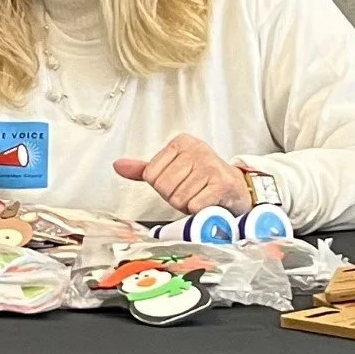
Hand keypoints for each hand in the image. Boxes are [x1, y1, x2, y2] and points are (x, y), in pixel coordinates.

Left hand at [113, 135, 249, 214]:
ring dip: (188, 205)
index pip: (151, 175)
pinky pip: (194, 205)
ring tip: (201, 196)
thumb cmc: (201, 182)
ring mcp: (210, 164)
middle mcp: (196, 149)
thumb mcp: (172, 171)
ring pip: (178, 198)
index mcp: (180, 143)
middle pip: (163, 187)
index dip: (163, 187)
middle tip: (192, 192)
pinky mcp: (221, 182)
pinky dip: (199, 210)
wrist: (236, 190)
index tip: (181, 182)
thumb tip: (118, 165)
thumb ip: (144, 169)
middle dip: (175, 197)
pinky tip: (209, 202)